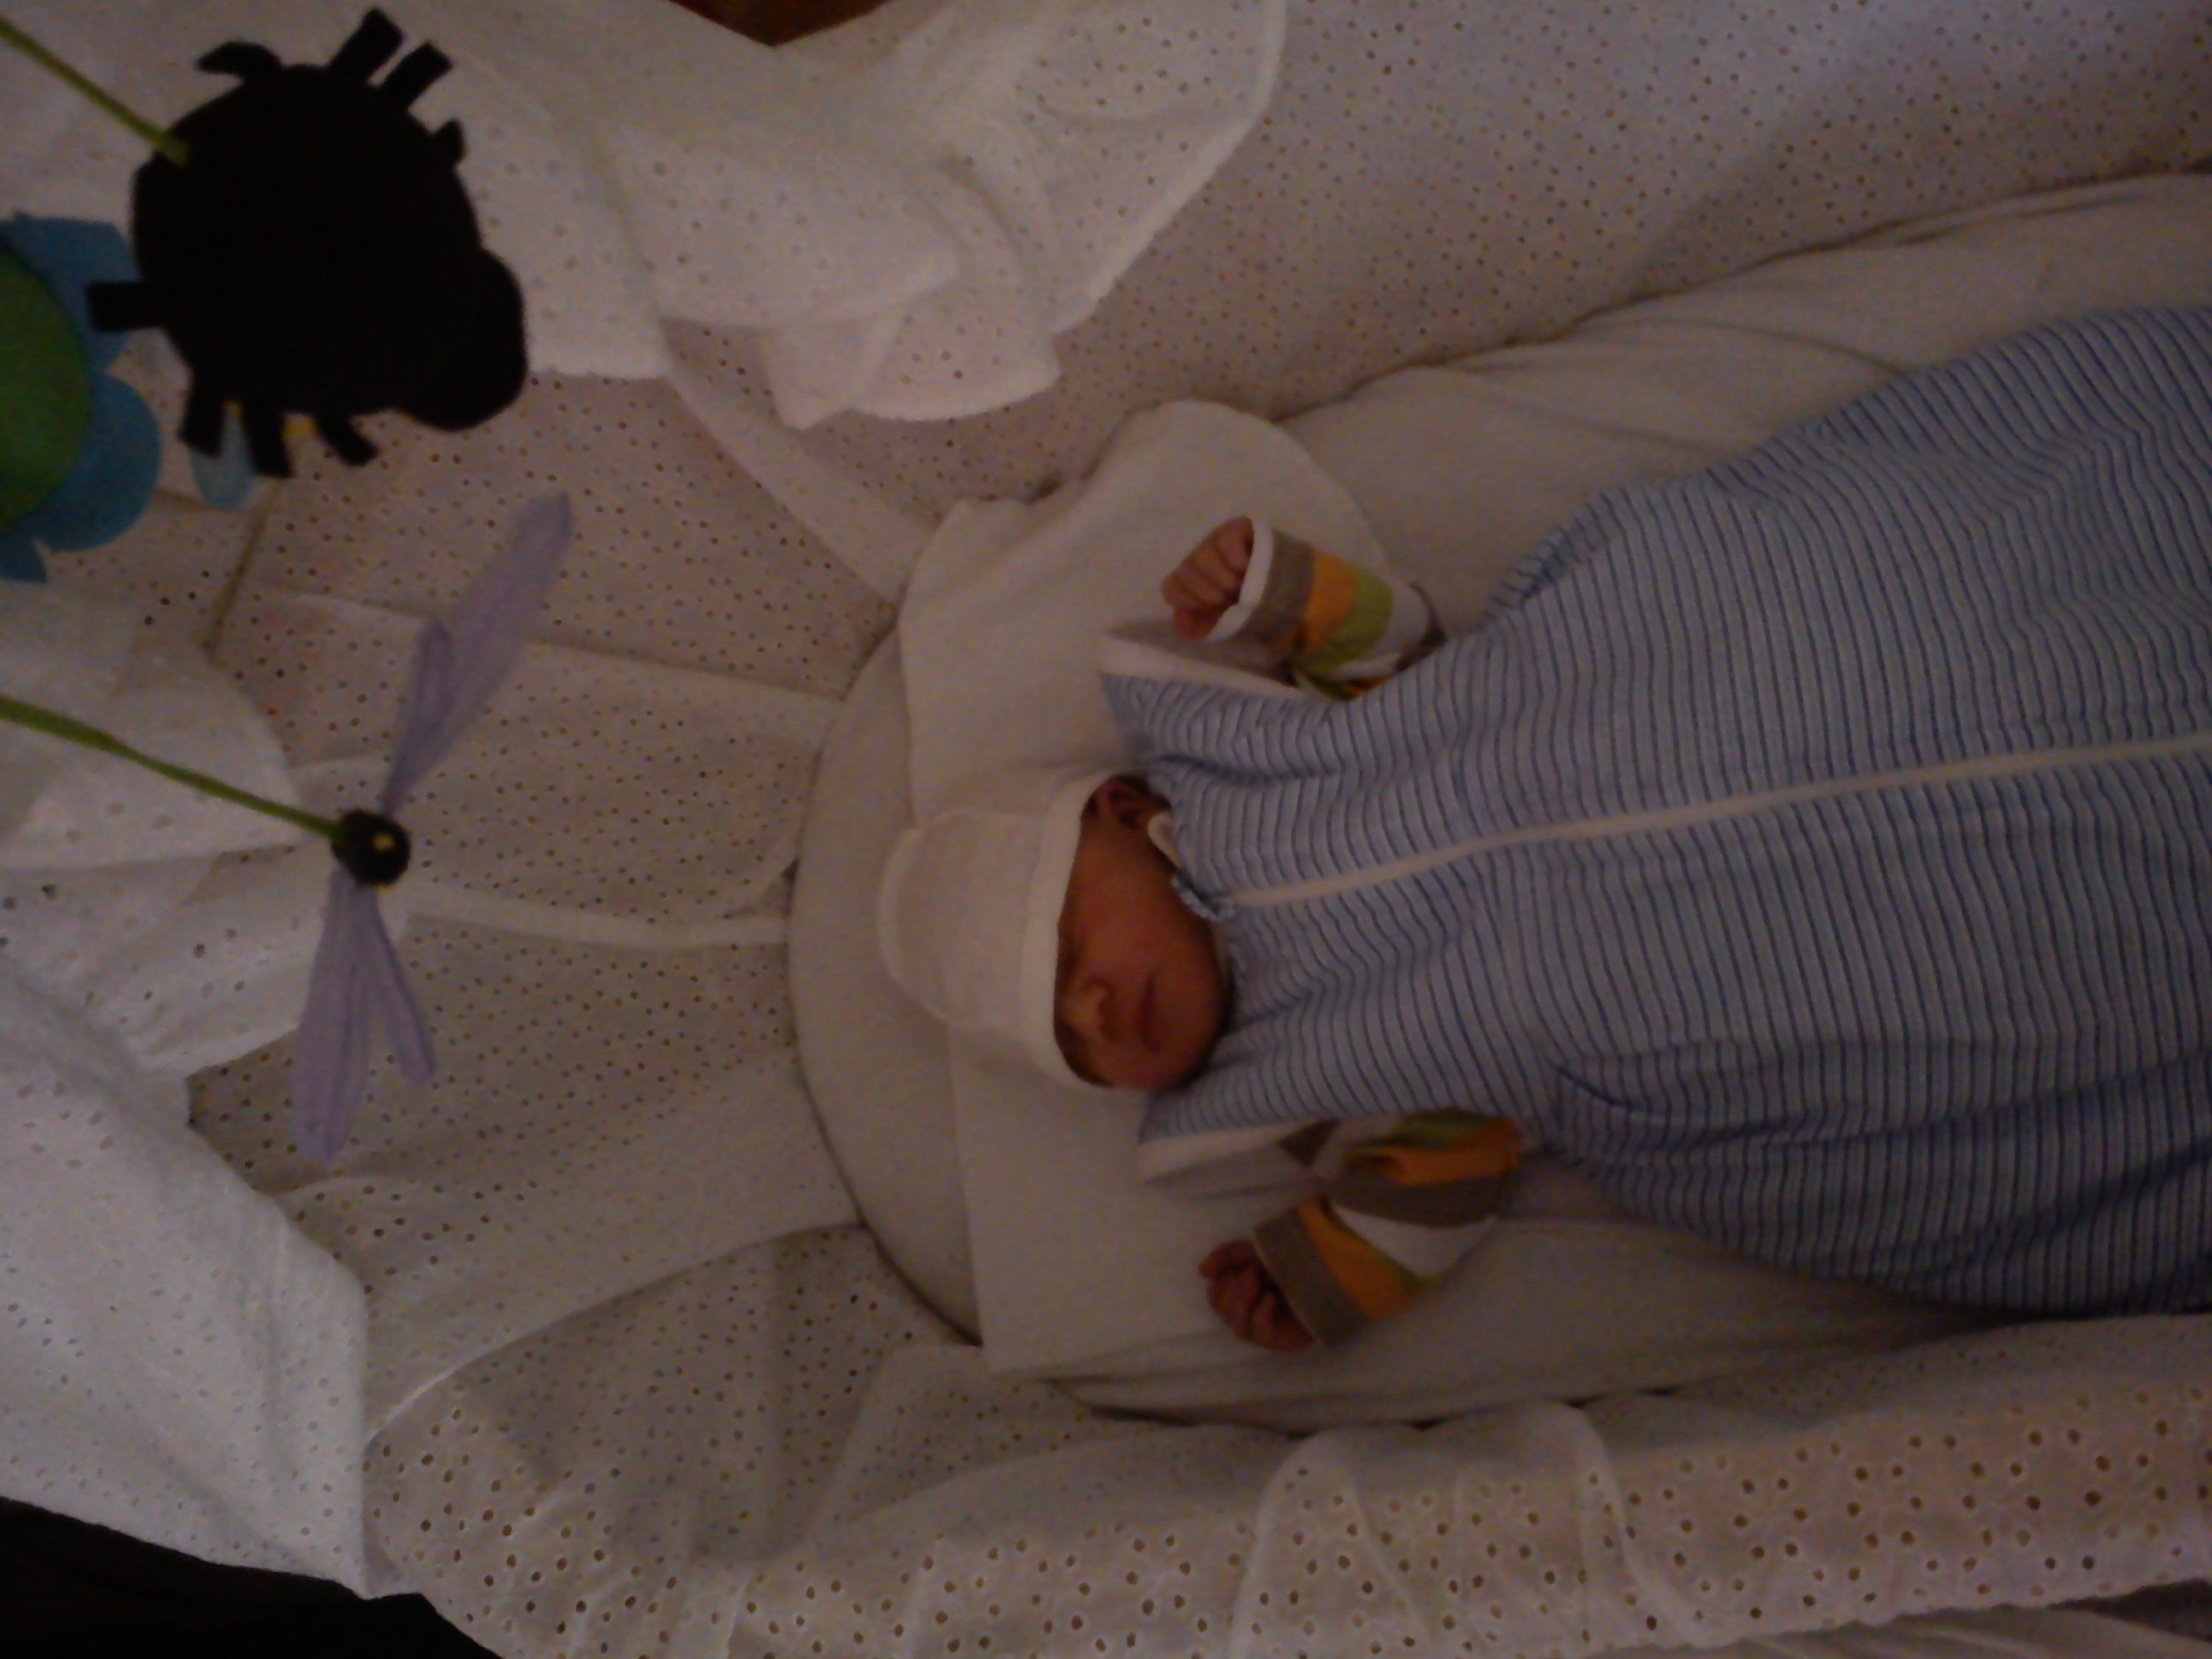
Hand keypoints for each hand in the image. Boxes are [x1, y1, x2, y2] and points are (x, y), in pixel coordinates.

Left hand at [1161, 518, 1256, 640]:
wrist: (1296, 597)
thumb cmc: (1255, 609)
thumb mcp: (1225, 625)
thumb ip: (1198, 627)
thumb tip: (1180, 618)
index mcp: (1194, 580)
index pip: (1171, 586)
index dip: (1189, 601)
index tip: (1212, 610)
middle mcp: (1201, 556)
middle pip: (1185, 571)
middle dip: (1210, 594)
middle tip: (1234, 600)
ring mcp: (1218, 538)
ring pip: (1203, 557)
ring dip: (1226, 580)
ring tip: (1245, 587)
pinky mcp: (1239, 527)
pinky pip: (1225, 542)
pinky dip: (1237, 562)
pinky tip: (1252, 568)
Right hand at [1199, 1238, 1313, 1351]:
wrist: (1331, 1267)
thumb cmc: (1293, 1260)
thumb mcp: (1256, 1249)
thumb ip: (1227, 1256)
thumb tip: (1202, 1270)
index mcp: (1245, 1294)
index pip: (1216, 1298)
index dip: (1220, 1285)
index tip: (1236, 1269)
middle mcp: (1254, 1314)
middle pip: (1225, 1314)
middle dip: (1233, 1291)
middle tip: (1251, 1273)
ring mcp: (1269, 1330)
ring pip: (1239, 1327)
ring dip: (1243, 1301)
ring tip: (1258, 1281)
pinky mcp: (1284, 1340)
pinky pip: (1261, 1334)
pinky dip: (1260, 1314)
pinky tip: (1271, 1299)